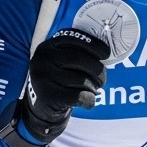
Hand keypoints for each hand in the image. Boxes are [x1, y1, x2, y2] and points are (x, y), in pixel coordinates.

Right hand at [17, 27, 109, 144]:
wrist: (40, 108)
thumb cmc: (58, 80)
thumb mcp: (60, 61)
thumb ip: (76, 52)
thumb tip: (106, 50)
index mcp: (47, 46)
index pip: (74, 39)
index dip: (94, 45)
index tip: (105, 54)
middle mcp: (42, 59)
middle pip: (80, 59)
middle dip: (98, 69)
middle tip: (102, 78)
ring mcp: (43, 78)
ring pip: (82, 79)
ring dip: (94, 87)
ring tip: (93, 90)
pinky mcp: (48, 96)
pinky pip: (80, 96)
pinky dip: (90, 99)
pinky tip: (88, 101)